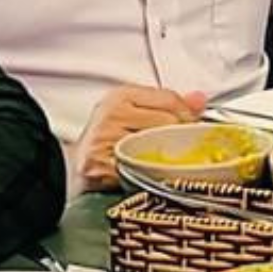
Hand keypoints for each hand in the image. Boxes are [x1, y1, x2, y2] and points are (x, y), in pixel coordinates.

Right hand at [70, 84, 207, 191]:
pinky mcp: (105, 166)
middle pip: (168, 123)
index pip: (169, 99)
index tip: (194, 129)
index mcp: (121, 96)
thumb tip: (199, 99)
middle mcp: (113, 113)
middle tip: (185, 150)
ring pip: (160, 148)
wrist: (73, 167)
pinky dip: (154, 176)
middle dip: (182, 139)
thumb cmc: (106, 139)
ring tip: (170, 163)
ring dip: (172, 159)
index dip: (189, 116)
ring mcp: (108, 139)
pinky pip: (143, 171)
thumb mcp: (133, 112)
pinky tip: (154, 176)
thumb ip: (167, 104)